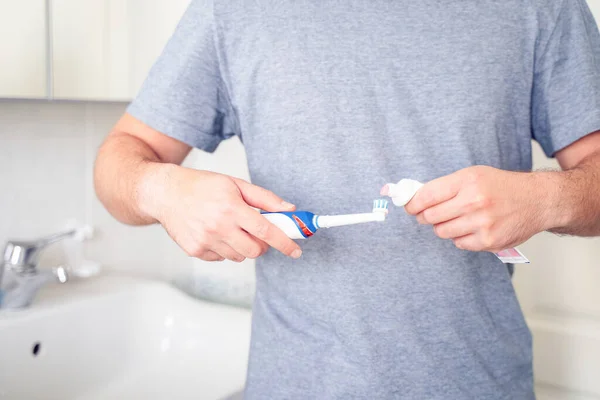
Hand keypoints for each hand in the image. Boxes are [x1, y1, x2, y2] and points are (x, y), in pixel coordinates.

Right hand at [149, 167, 302, 261]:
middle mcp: (218, 226)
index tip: (296, 251)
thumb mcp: (235, 184)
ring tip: (230, 228)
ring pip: (239, 256)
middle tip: (256, 233)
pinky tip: (214, 233)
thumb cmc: (201, 186)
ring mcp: (205, 241)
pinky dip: (224, 249)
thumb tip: (289, 210)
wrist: (165, 193)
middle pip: (255, 250)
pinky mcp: (195, 251)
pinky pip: (221, 258)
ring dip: (242, 246)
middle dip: (261, 245)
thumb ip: (264, 199)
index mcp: (231, 208)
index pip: (266, 231)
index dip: (284, 242)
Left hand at [401, 166, 550, 251]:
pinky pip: (459, 244)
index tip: (409, 206)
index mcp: (467, 181)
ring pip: (442, 232)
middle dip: (425, 217)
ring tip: (457, 219)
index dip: (412, 203)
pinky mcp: (489, 241)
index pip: (426, 196)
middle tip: (429, 215)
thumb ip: (445, 186)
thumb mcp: (473, 175)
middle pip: (430, 217)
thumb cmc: (501, 187)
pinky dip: (460, 238)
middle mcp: (474, 201)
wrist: (538, 200)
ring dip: (444, 227)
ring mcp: (482, 223)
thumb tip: (415, 199)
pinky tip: (472, 228)